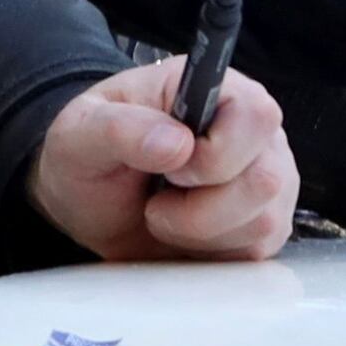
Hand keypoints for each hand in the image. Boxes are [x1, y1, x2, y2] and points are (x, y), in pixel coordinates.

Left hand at [24, 55, 295, 261]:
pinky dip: (207, 253)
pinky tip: (182, 233)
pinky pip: (254, 253)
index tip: (169, 168)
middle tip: (157, 197)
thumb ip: (118, 129)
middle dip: (197, 207)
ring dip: (197, 232)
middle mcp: (255, 135)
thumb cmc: (90, 155)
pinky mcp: (265, 226)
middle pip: (264, 180)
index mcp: (218, 91)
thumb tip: (176, 143)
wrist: (87, 203)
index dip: (215, 154)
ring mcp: (267, 182)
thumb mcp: (79, 133)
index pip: (257, 116)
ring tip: (164, 211)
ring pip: (261, 224)